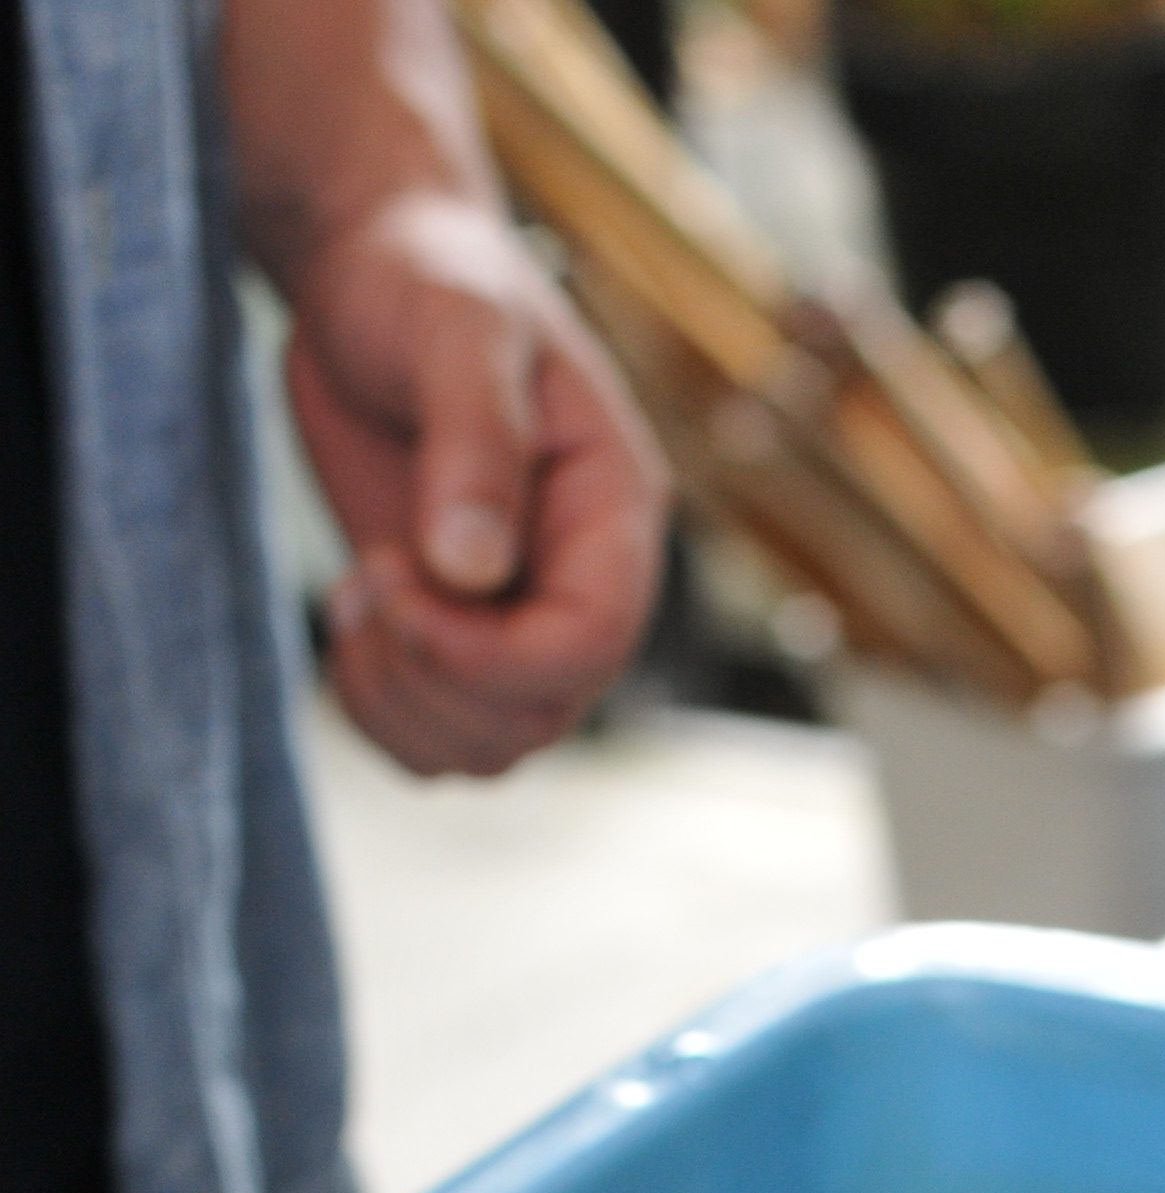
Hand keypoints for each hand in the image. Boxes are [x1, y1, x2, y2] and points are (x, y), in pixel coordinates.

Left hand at [288, 190, 663, 775]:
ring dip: (401, 704)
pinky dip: (379, 714)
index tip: (391, 579)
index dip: (487, 654)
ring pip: (488, 748)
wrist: (370, 266)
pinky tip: (349, 620)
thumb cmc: (423, 273)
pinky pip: (437, 742)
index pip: (587, 647)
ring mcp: (520, 620)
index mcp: (611, 515)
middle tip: (366, 578)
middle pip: (537, 717)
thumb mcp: (455, 328)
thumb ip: (475, 440)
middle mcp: (580, 584)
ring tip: (354, 596)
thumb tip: (473, 570)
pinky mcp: (456, 634)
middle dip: (432, 677)